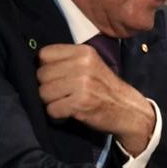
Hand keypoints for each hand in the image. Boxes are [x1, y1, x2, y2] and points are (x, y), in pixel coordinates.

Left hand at [36, 44, 154, 154]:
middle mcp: (83, 64)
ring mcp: (82, 83)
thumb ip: (68, 61)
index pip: (44, 54)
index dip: (46, 68)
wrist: (129, 111)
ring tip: (66, 103)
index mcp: (84, 52)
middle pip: (41, 75)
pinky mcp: (81, 102)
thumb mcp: (92, 65)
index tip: (57, 77)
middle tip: (63, 94)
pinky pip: (52, 109)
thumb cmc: (106, 89)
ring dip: (51, 103)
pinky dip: (57, 115)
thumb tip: (37, 65)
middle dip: (47, 88)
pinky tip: (69, 113)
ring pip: (43, 93)